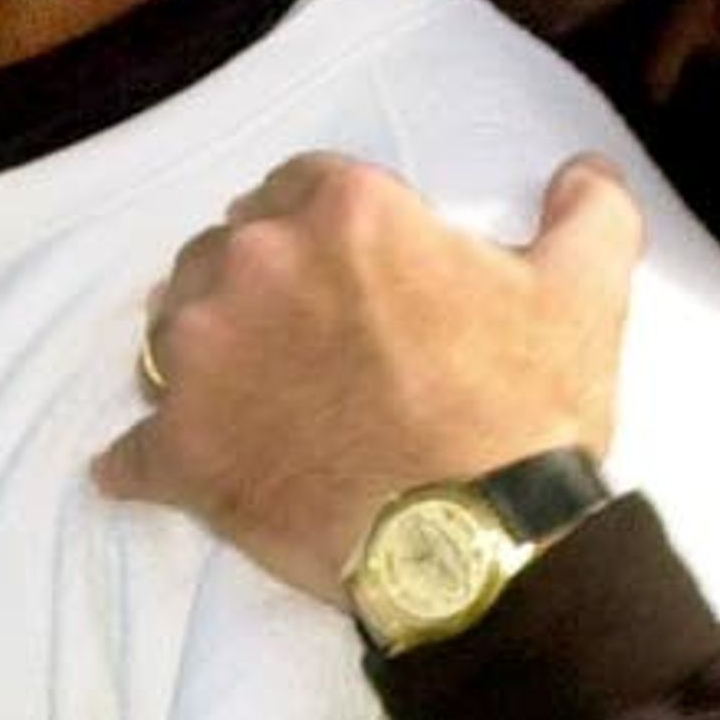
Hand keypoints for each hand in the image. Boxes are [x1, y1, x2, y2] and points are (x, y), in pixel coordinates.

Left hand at [95, 150, 638, 600]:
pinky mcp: (179, 452)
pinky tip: (156, 475)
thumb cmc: (525, 412)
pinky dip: (144, 463)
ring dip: (202, 360)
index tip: (346, 275)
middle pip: (224, 253)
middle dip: (256, 288)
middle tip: (303, 345)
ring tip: (251, 402)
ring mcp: (203, 360)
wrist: (479, 544)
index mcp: (344, 211)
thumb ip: (587, 213)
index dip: (321, 230)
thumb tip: (584, 175)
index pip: (297, 186)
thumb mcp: (585, 292)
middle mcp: (255, 264)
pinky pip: (131, 454)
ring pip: (169, 336)